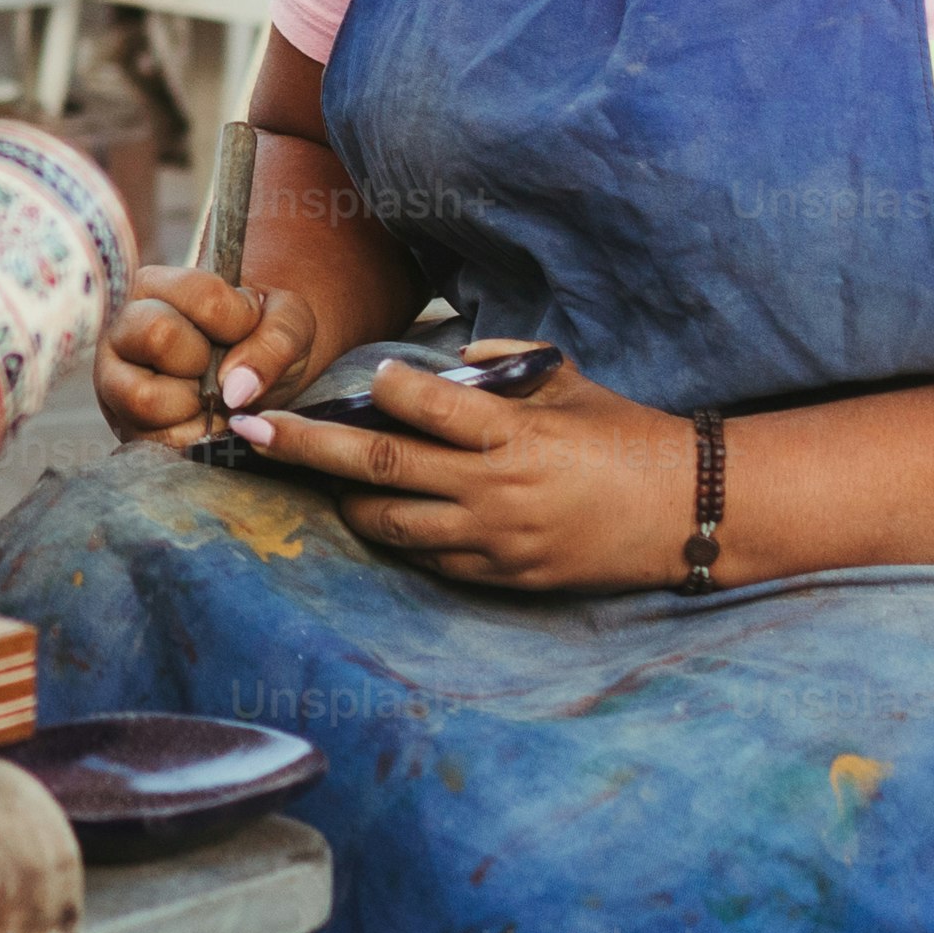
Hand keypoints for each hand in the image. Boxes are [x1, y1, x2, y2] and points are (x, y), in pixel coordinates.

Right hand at [97, 267, 334, 446]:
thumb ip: (278, 338)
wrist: (252, 378)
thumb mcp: (290, 322)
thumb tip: (234, 388)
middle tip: (219, 364)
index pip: (202, 296)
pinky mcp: (123, 425)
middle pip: (158, 334)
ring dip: (194, 403)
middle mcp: (122, 327)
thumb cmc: (262, 338)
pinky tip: (202, 420)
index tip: (249, 326)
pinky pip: (155, 441)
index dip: (241, 318)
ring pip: (145, 397)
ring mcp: (113, 380)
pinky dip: (192, 436)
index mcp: (156, 286)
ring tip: (207, 395)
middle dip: (207, 360)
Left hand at [223, 353, 692, 591]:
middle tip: (250, 430)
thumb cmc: (624, 434)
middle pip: (380, 464)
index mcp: (514, 432)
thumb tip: (446, 357)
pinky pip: (428, 558)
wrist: (683, 512)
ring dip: (343, 500)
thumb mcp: (571, 383)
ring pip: (391, 522)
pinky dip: (397, 536)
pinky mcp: (502, 575)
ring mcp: (496, 539)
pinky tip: (374, 515)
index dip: (382, 386)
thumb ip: (506, 365)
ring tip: (312, 478)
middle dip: (306, 446)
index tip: (364, 376)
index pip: (421, 404)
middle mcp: (497, 488)